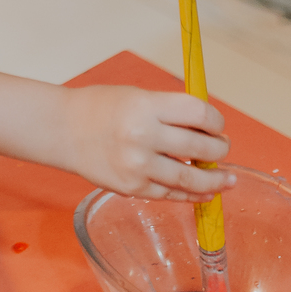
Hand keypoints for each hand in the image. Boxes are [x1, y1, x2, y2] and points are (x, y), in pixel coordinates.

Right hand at [61, 85, 234, 199]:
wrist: (64, 130)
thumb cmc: (101, 108)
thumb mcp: (138, 96)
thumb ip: (170, 112)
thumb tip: (207, 128)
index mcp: (146, 106)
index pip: (198, 113)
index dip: (215, 120)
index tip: (217, 124)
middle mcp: (143, 136)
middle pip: (199, 147)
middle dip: (219, 149)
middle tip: (223, 148)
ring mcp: (137, 166)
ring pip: (189, 178)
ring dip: (213, 180)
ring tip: (227, 179)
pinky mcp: (132, 189)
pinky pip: (170, 195)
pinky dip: (190, 195)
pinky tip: (204, 193)